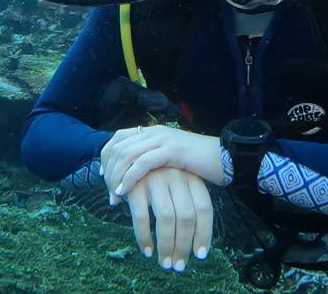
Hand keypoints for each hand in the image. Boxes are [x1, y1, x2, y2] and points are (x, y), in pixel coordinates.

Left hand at [100, 125, 222, 204]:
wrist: (224, 157)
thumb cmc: (197, 162)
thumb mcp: (169, 158)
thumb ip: (152, 160)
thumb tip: (133, 175)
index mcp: (151, 131)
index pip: (117, 138)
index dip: (106, 157)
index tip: (103, 176)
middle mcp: (153, 131)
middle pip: (118, 148)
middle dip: (109, 172)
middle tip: (110, 194)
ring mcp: (162, 139)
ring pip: (126, 155)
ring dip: (116, 177)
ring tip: (115, 196)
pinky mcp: (171, 151)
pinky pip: (142, 163)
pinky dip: (129, 177)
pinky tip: (125, 191)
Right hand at [122, 167, 213, 271]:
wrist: (129, 154)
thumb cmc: (159, 179)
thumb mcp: (178, 186)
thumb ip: (188, 208)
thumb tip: (197, 250)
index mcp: (192, 178)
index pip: (204, 209)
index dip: (204, 234)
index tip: (200, 255)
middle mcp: (177, 177)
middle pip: (186, 217)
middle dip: (183, 245)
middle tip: (179, 266)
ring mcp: (156, 179)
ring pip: (167, 219)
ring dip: (166, 246)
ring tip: (165, 264)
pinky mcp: (135, 185)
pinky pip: (142, 217)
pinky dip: (145, 238)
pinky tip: (147, 251)